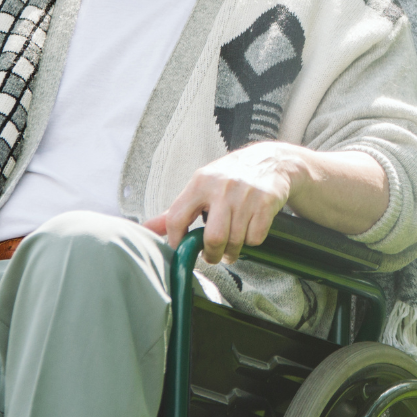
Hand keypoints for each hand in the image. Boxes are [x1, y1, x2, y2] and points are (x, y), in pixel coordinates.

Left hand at [143, 142, 298, 263]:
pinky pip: (255, 238)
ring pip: (235, 241)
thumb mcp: (200, 187)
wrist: (271, 161)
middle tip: (213, 255)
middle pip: (213, 238)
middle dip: (212, 255)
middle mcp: (222, 187)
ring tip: (232, 246)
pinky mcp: (266, 202)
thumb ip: (175, 211)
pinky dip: (251, 242)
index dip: (177, 240)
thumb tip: (145, 229)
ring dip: (232, 251)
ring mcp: (246, 194)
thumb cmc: (229, 178)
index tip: (183, 247)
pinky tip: (249, 231)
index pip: (177, 218)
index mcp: (200, 182)